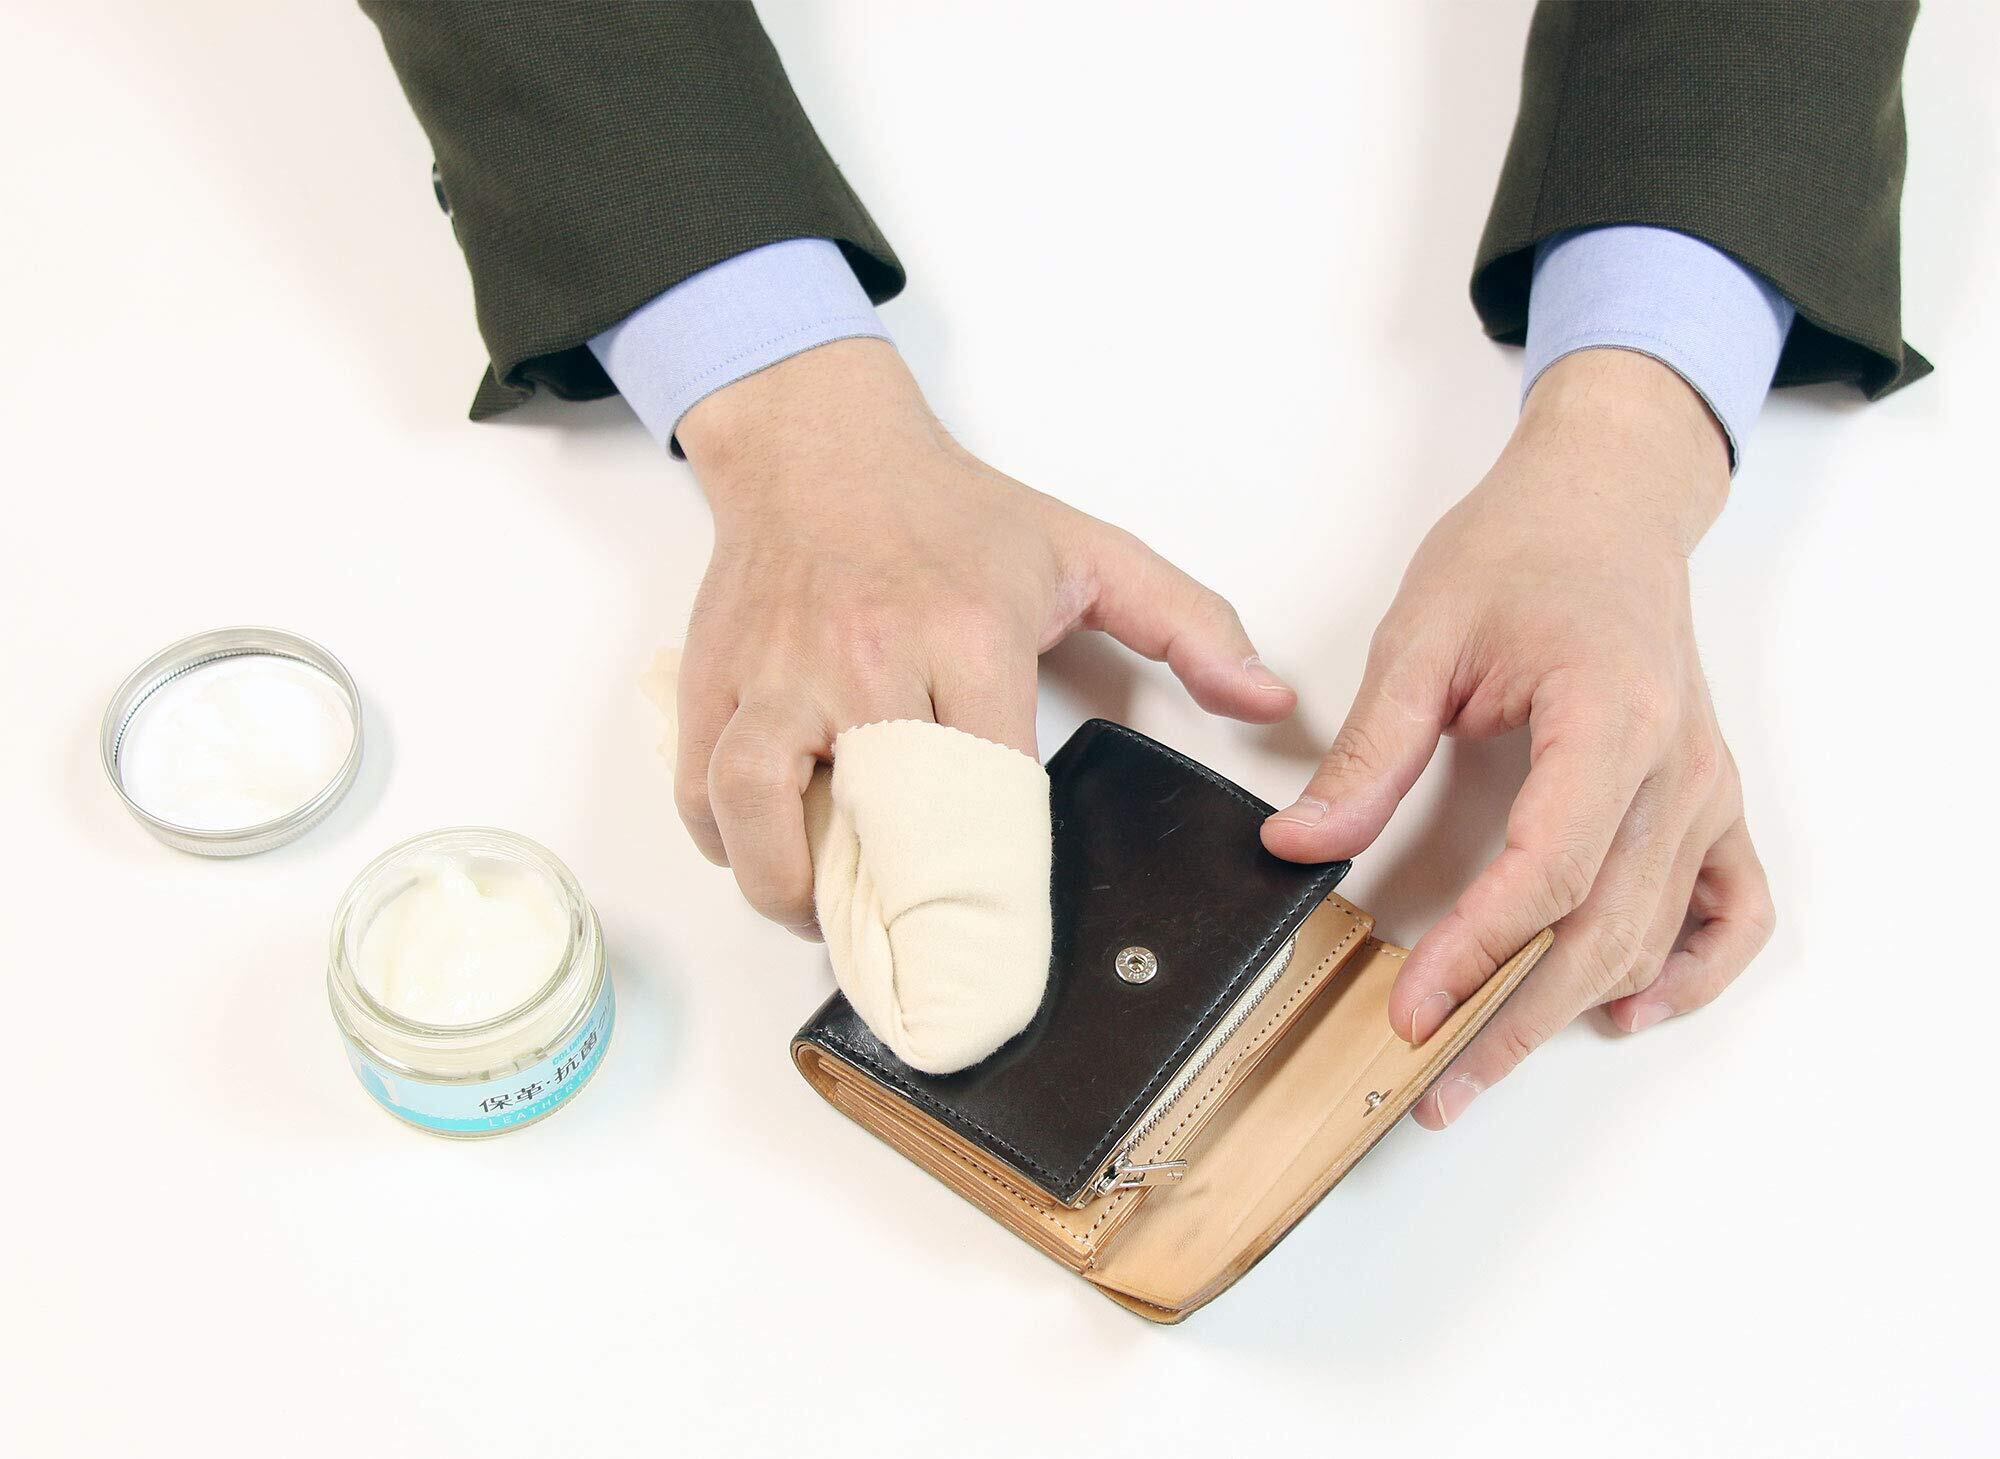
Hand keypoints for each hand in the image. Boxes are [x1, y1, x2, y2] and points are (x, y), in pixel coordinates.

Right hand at [674, 338, 1295, 933]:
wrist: (821, 440)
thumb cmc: (951, 509)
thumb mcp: (1089, 550)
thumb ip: (1190, 624)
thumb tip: (1268, 699)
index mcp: (967, 635)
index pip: (983, 793)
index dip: (992, 886)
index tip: (1004, 947)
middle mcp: (865, 656)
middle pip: (869, 816)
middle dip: (888, 911)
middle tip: (912, 964)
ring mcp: (778, 668)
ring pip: (755, 804)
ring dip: (784, 886)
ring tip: (821, 917)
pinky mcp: (713, 675)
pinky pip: (700, 782)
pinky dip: (722, 841)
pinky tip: (762, 858)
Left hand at [1262, 349, 1775, 1126]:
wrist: (1605, 504)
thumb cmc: (1521, 550)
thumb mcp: (1423, 637)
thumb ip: (1370, 752)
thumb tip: (1302, 844)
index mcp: (1611, 719)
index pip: (1549, 871)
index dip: (1478, 952)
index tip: (1410, 1010)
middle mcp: (1677, 768)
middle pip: (1601, 930)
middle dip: (1510, 1018)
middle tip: (1428, 1083)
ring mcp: (1705, 790)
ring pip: (1651, 936)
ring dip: (1570, 1010)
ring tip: (1485, 1065)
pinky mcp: (1708, 800)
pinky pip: (1730, 911)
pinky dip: (1687, 971)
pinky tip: (1622, 1007)